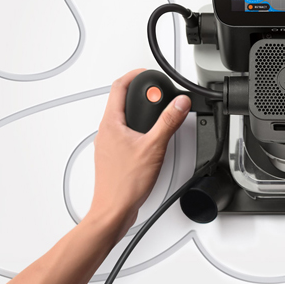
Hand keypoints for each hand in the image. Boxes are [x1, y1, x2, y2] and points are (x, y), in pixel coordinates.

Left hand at [87, 69, 190, 241]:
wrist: (113, 210)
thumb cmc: (125, 183)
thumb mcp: (154, 147)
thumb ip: (168, 122)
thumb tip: (179, 103)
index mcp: (111, 123)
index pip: (118, 87)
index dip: (134, 75)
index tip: (148, 73)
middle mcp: (106, 131)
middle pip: (120, 101)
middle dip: (140, 94)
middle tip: (157, 94)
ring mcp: (108, 144)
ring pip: (122, 119)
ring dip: (140, 114)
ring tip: (157, 117)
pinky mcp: (113, 156)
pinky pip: (124, 135)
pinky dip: (138, 131)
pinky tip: (151, 142)